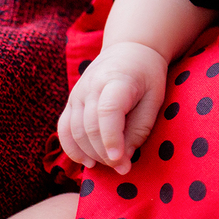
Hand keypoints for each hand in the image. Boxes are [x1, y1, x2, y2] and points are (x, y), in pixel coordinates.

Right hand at [56, 42, 167, 175]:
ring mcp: (76, 93)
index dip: (111, 139)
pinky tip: (87, 161)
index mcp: (117, 80)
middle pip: (90, 126)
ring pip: (74, 131)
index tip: (120, 161)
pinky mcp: (70, 102)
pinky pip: (64, 129)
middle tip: (123, 168)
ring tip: (109, 165)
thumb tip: (123, 158)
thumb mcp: (155, 98)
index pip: (108, 112)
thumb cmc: (147, 76)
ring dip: (90, 153)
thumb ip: (140, 127)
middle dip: (105, 153)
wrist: (129, 50)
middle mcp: (91, 86)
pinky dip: (72, 148)